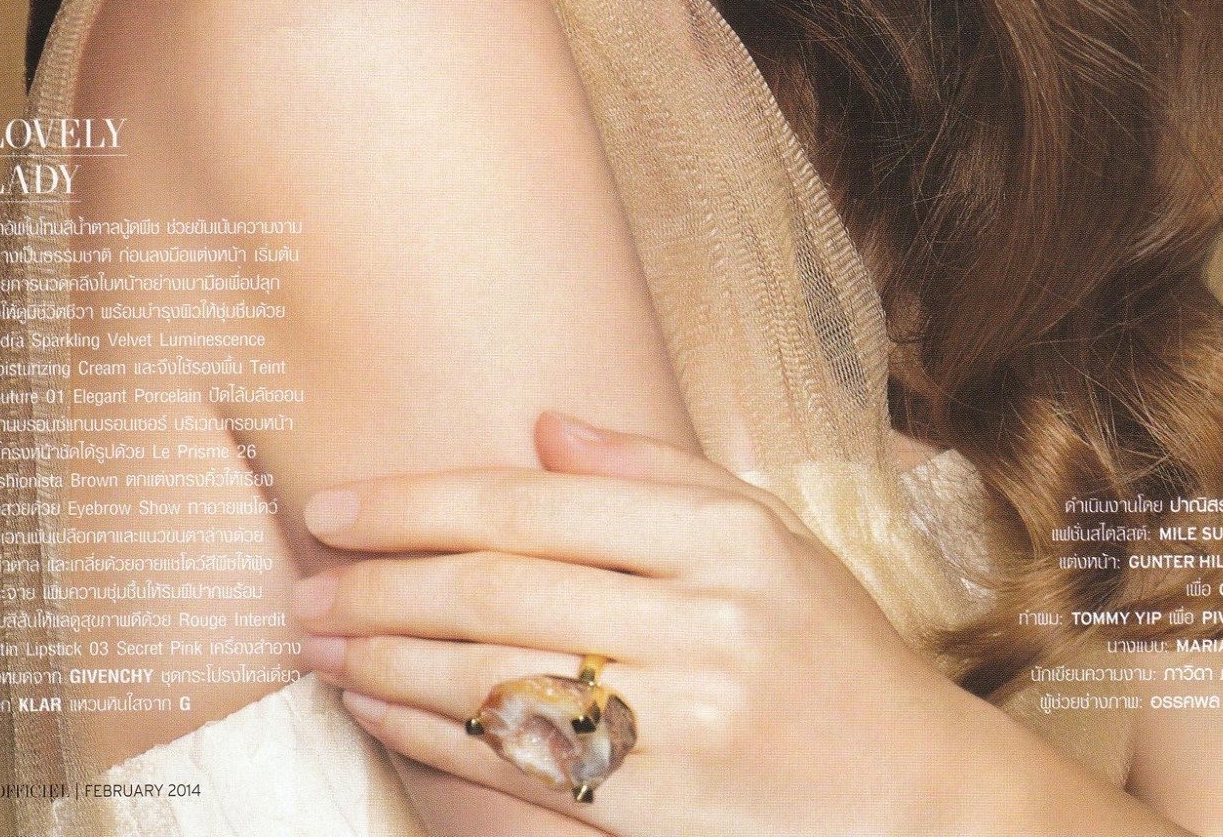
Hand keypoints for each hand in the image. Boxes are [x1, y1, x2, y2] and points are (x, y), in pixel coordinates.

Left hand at [290, 411, 993, 834]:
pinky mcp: (659, 809)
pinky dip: (430, 730)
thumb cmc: (835, 654)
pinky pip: (515, 763)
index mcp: (726, 537)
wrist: (919, 803)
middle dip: (380, 581)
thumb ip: (657, 472)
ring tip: (317, 639)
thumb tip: (541, 424)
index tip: (339, 506)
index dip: (419, 503)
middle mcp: (704, 620)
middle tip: (303, 578)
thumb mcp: (772, 536)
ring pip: (491, 677)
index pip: (533, 506)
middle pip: (497, 590)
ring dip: (384, 656)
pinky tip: (378, 706)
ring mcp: (683, 721)